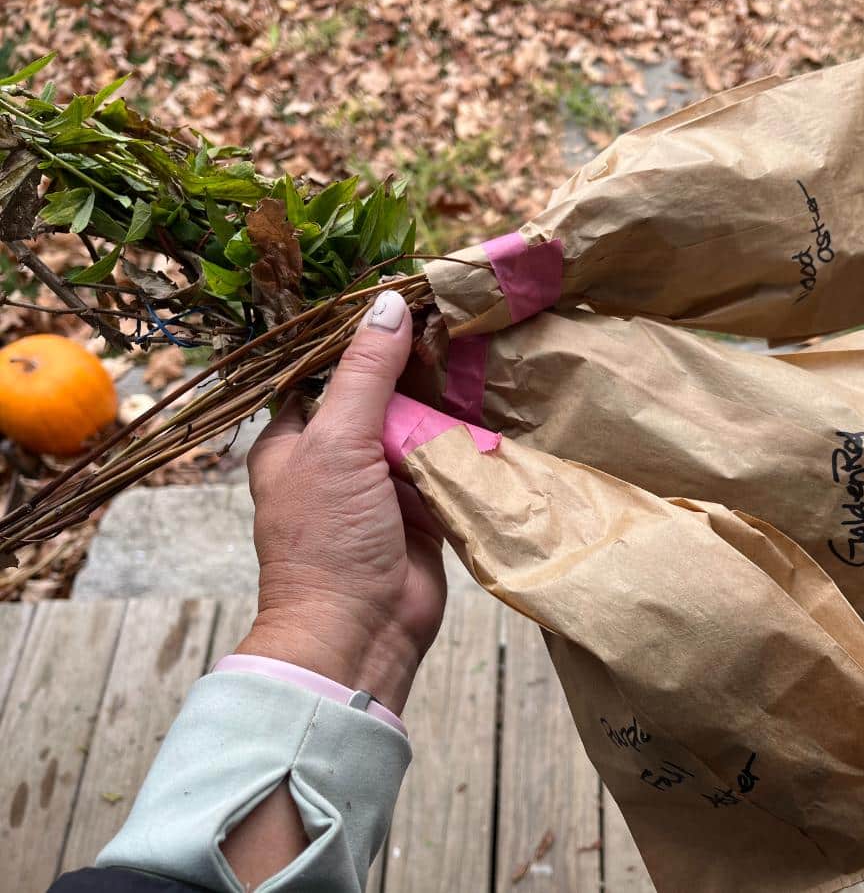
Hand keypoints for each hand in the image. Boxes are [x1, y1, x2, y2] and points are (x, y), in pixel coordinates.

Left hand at [237, 290, 445, 715]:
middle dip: (418, 370)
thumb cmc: (327, 539)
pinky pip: (446, 464)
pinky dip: (467, 444)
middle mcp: (338, 457)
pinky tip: (496, 406)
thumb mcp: (338, 443)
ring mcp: (382, 484)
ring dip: (447, 405)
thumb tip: (389, 304)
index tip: (411, 301)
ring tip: (486, 353)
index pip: (330, 372)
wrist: (361, 632)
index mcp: (297, 439)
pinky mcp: (423, 509)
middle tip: (460, 323)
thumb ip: (366, 375)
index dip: (367, 340)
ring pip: (418, 429)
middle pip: (382, 397)